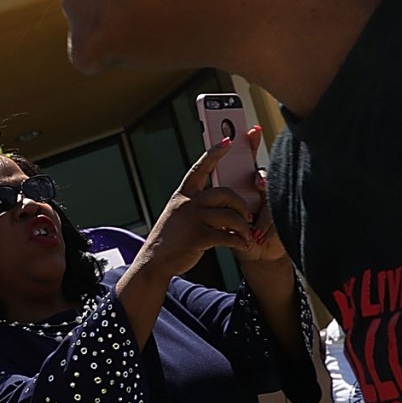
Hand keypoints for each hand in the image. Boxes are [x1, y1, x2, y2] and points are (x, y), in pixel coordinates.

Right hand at [137, 133, 277, 274]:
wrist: (155, 260)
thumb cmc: (171, 238)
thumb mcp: (179, 214)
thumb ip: (198, 205)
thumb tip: (225, 203)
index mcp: (183, 195)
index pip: (200, 168)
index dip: (214, 154)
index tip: (227, 141)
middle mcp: (187, 204)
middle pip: (225, 194)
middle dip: (241, 205)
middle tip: (246, 216)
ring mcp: (192, 220)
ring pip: (231, 216)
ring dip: (243, 227)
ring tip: (245, 235)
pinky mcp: (198, 238)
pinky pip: (227, 236)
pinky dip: (239, 241)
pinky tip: (241, 245)